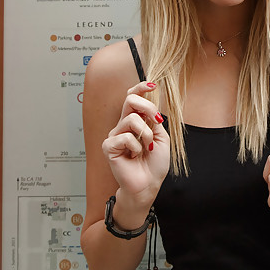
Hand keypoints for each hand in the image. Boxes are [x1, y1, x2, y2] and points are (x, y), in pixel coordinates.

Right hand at [102, 81, 169, 211]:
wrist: (148, 185)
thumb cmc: (154, 164)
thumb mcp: (161, 137)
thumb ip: (154, 120)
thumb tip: (150, 106)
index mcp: (135, 121)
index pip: (132, 97)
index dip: (140, 88)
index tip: (152, 85)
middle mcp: (123, 125)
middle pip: (129, 100)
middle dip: (148, 108)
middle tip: (157, 121)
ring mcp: (115, 135)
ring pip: (131, 119)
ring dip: (146, 133)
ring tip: (147, 148)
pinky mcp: (109, 146)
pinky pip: (125, 137)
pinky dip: (137, 147)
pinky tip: (134, 156)